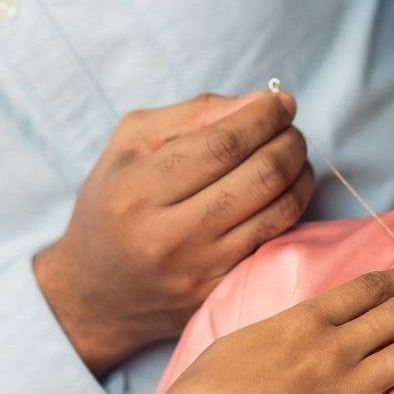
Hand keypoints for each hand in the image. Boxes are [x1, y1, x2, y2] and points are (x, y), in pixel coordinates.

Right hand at [35, 91, 315, 374]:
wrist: (94, 292)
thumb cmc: (113, 204)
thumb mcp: (130, 145)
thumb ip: (191, 115)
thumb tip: (257, 102)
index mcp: (137, 190)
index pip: (221, 144)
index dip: (262, 117)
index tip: (281, 101)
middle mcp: (168, 235)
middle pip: (258, 176)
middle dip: (288, 141)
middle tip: (290, 127)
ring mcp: (197, 270)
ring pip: (276, 210)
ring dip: (299, 172)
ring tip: (293, 154)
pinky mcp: (219, 292)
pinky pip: (274, 241)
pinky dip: (291, 207)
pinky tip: (286, 189)